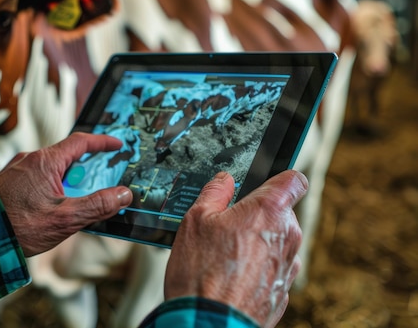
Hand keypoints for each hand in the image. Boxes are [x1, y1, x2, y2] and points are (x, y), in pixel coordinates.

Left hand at [0, 132, 131, 256]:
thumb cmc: (18, 226)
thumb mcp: (65, 218)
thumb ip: (97, 205)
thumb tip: (123, 195)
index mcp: (45, 161)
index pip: (80, 141)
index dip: (101, 142)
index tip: (117, 144)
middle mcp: (30, 160)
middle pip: (67, 158)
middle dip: (85, 171)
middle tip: (99, 186)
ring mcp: (16, 170)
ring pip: (51, 170)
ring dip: (68, 183)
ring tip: (74, 206)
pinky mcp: (8, 183)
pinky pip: (37, 179)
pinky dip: (52, 188)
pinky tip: (52, 209)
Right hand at [164, 170, 306, 327]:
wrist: (209, 323)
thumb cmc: (202, 273)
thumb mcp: (195, 220)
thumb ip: (214, 193)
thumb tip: (223, 180)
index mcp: (268, 210)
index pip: (294, 180)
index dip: (281, 178)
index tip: (266, 182)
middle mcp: (287, 236)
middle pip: (282, 213)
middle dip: (259, 214)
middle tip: (228, 224)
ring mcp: (288, 266)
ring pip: (278, 242)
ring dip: (259, 242)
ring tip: (226, 255)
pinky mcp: (283, 291)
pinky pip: (274, 268)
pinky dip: (258, 268)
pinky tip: (233, 276)